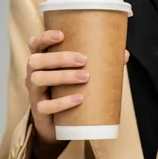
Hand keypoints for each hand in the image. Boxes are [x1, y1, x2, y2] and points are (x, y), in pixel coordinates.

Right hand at [26, 30, 129, 146]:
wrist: (59, 123)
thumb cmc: (70, 90)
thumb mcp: (80, 74)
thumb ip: (99, 63)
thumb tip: (124, 54)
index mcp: (43, 61)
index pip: (35, 44)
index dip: (44, 38)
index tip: (62, 34)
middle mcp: (33, 74)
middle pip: (36, 60)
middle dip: (59, 58)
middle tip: (83, 59)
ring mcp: (34, 93)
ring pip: (38, 79)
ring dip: (62, 76)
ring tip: (85, 77)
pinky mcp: (39, 111)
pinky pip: (45, 106)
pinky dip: (62, 102)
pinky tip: (79, 99)